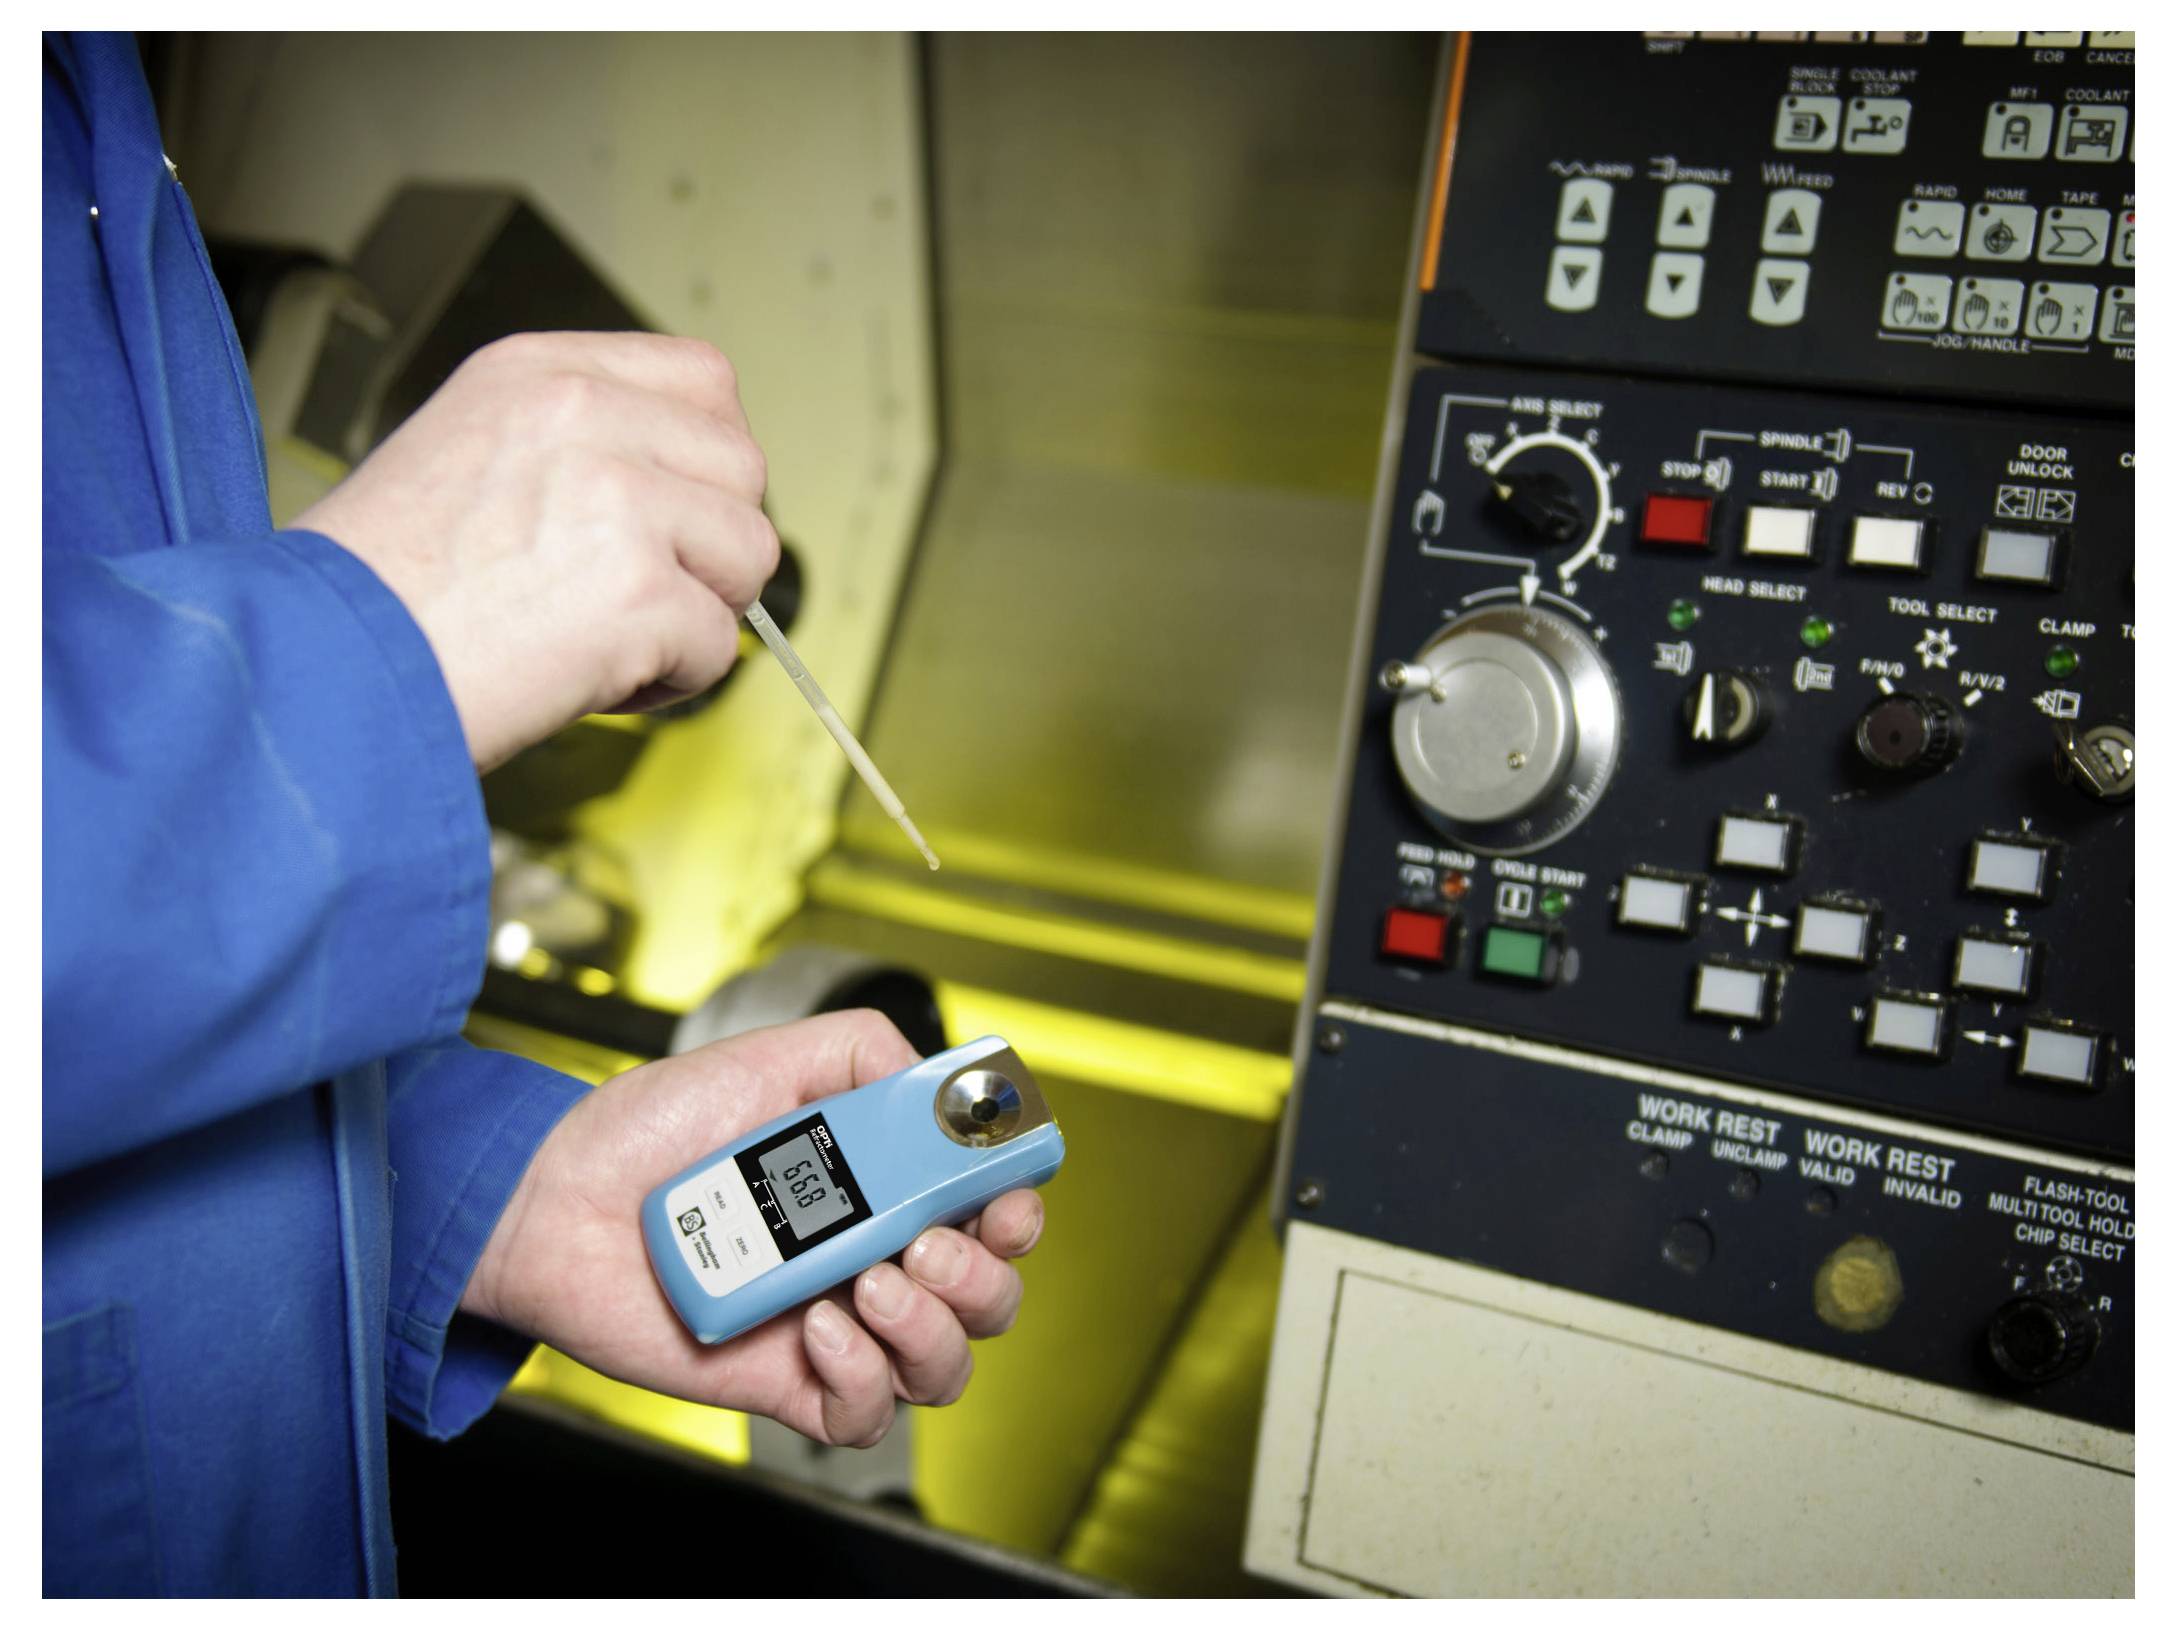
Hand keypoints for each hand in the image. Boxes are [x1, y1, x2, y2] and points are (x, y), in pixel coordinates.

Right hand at [295, 331, 779, 771]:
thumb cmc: (376, 591)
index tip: (670, 511)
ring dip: (695, 613)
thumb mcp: (463, 453)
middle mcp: (582, 416)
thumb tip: (681, 491)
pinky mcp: (638, 592)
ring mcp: (617, 500)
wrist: (317, 668)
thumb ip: (577, 447)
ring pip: (748, 557)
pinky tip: (589, 679)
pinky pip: (718, 646)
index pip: (704, 379)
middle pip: (744, 470)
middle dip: (707, 545)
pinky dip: (669, 683)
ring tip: (604, 636)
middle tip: (626, 590)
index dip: (704, 459)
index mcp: (539, 374)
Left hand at [465, 1010, 1046, 1446]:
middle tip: (923, 1241)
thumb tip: (935, 1081)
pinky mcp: (788, 1384)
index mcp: (879, 1187)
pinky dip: (861, 1374)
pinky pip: (866, 1414)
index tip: (1003, 1201)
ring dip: (931, 1327)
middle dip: (981, 1275)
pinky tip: (815, 1324)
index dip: (1016, 1213)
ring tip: (869, 1281)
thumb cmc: (645, 1133)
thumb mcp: (766, 1061)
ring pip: (945, 1367)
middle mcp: (871, 1259)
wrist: (555, 1202)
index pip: (988, 1215)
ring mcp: (836, 1328)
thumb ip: (862, 1055)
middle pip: (988, 1300)